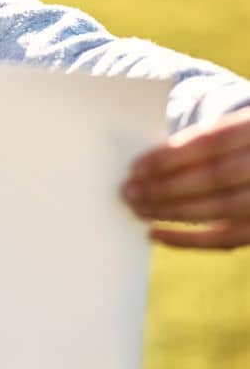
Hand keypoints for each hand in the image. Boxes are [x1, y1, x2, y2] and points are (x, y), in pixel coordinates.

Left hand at [120, 107, 249, 249]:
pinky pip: (226, 239)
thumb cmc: (239, 146)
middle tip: (128, 192)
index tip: (135, 167)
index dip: (171, 155)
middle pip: (214, 177)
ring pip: (220, 208)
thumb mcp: (230, 129)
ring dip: (171, 211)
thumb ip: (198, 142)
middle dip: (166, 186)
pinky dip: (188, 239)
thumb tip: (146, 166)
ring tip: (138, 209)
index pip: (212, 141)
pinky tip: (156, 234)